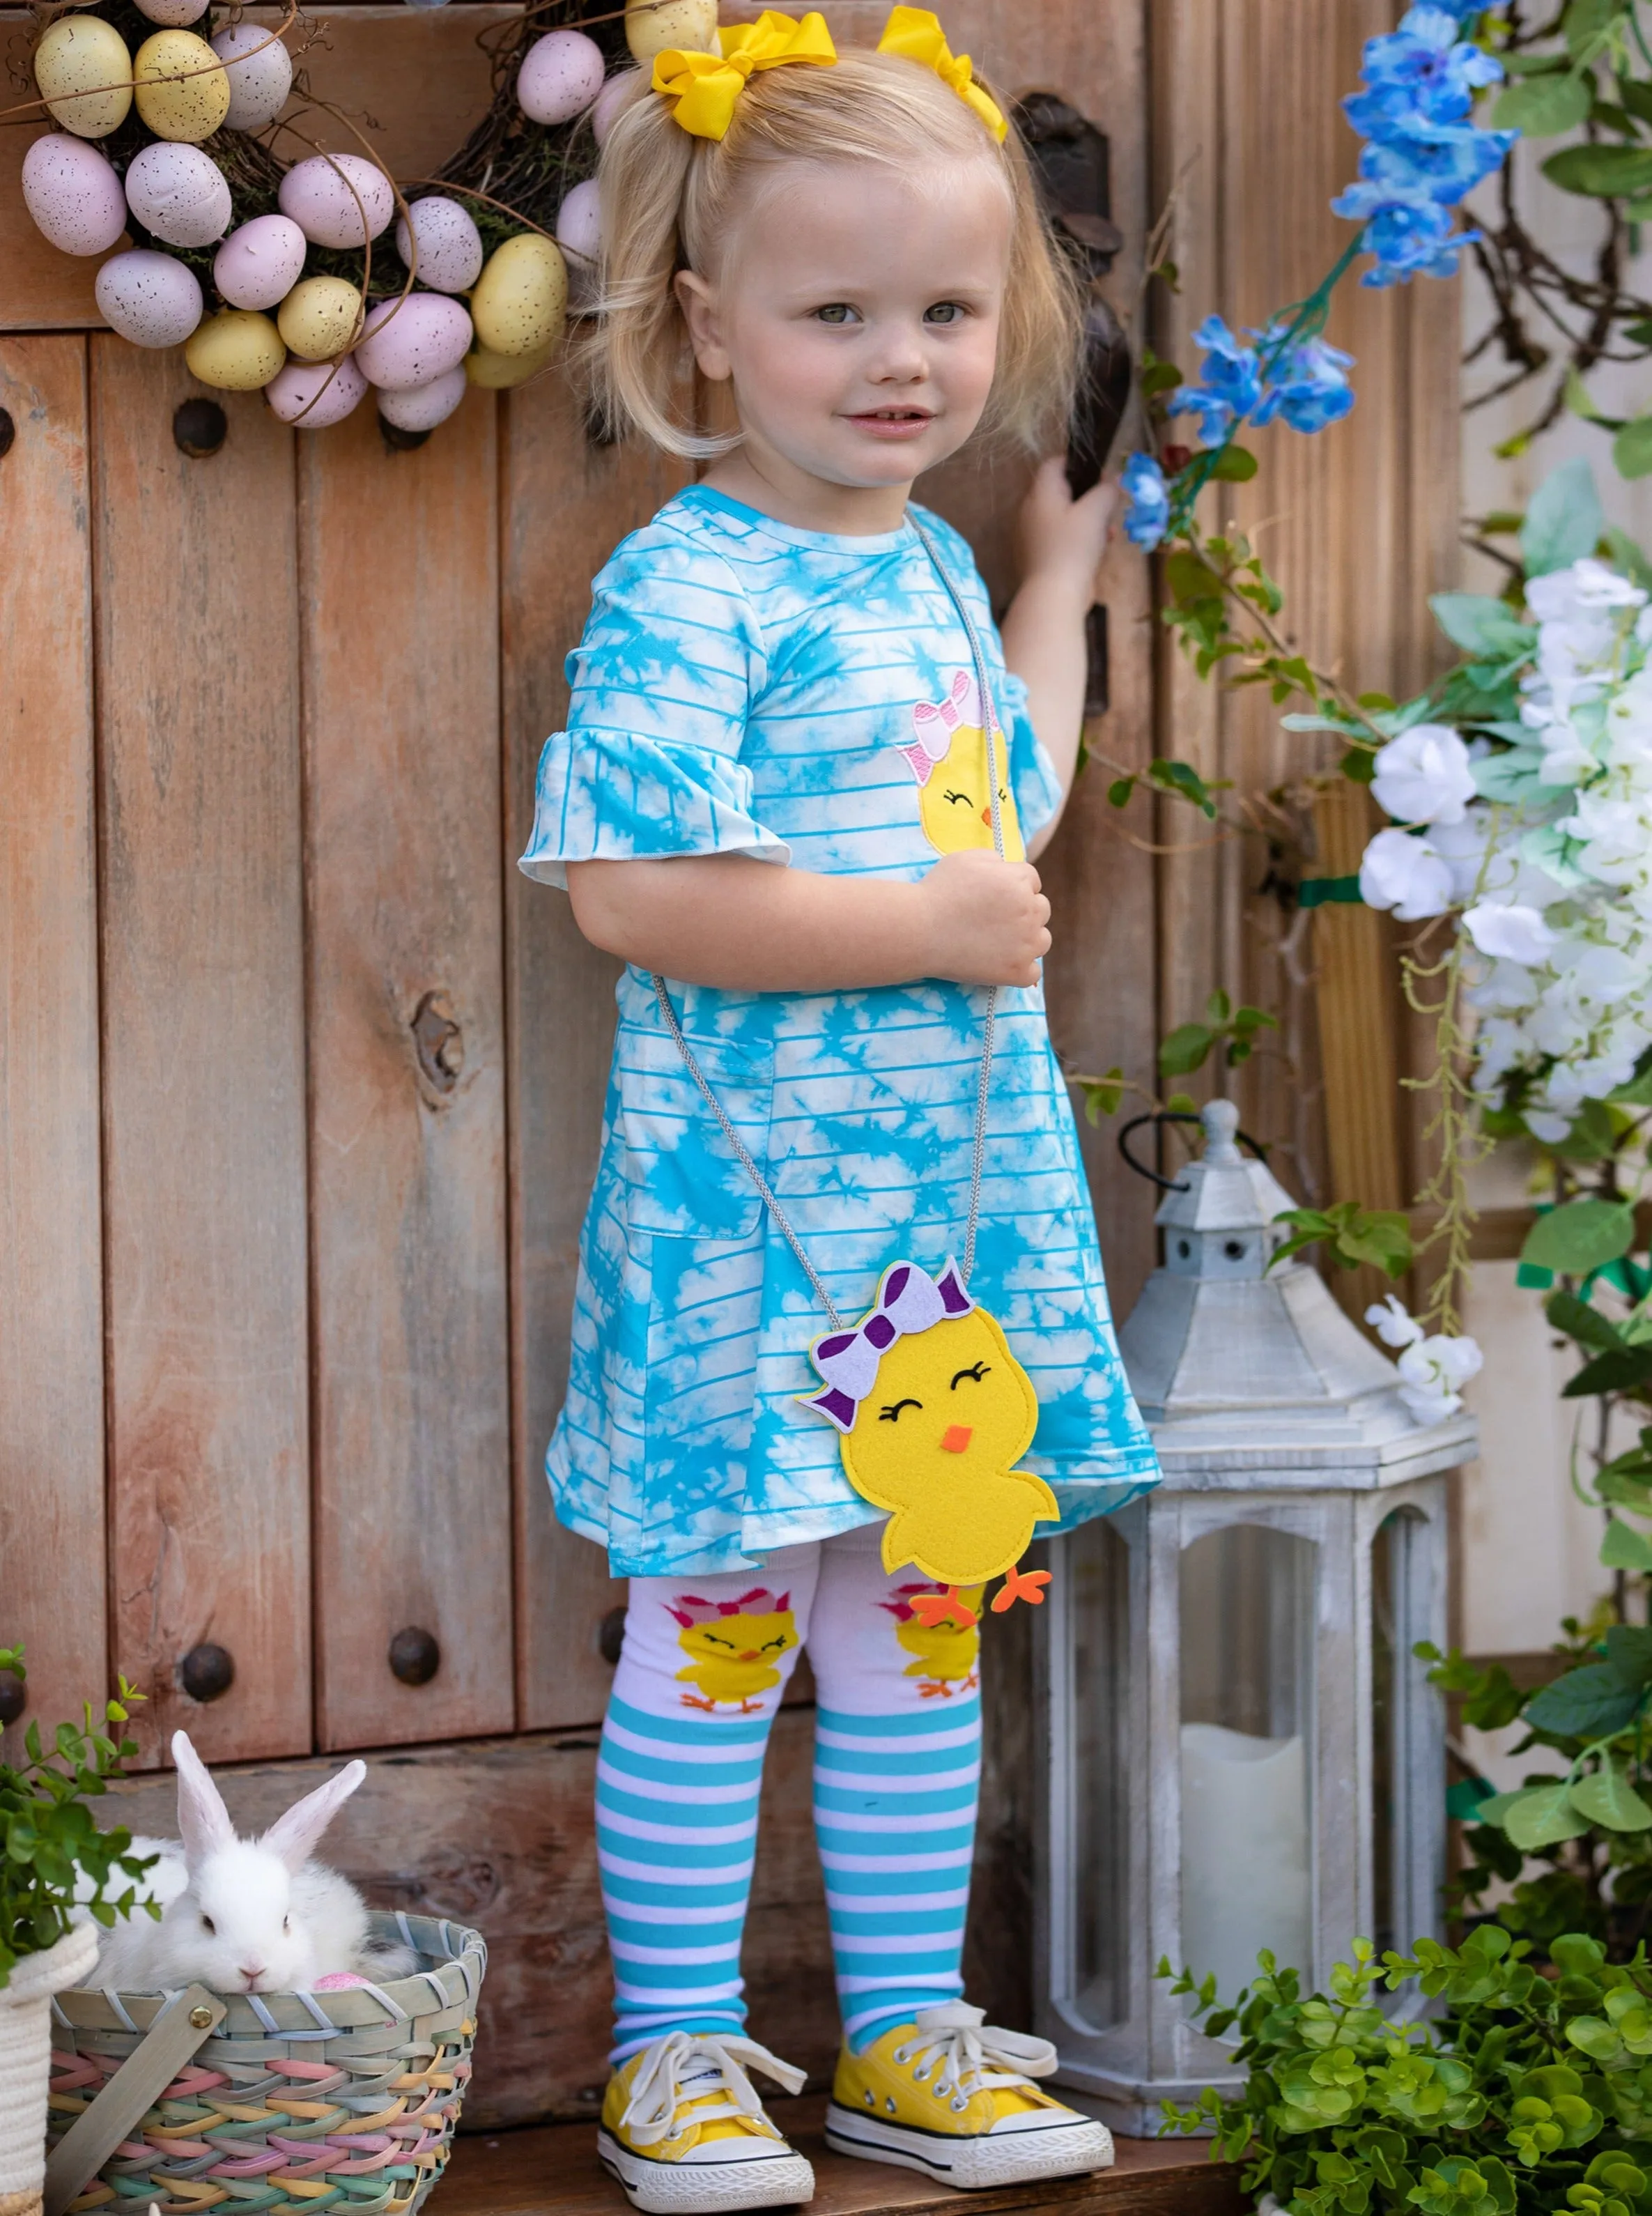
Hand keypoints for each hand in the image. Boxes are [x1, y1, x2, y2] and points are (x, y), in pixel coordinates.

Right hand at [918, 849, 1051, 987]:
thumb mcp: (966, 859)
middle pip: (1041, 909)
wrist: (919, 931)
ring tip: (1000, 942)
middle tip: (997, 920)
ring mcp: (1026, 944)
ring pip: (1042, 940)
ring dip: (1028, 940)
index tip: (997, 899)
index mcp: (1019, 881)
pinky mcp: (1017, 972)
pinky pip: (1033, 972)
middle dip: (1024, 912)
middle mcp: (1030, 911)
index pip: (1032, 881)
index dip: (1014, 888)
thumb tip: (1006, 868)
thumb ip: (995, 860)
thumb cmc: (938, 892)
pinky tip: (1001, 964)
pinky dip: (1020, 969)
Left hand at [1014, 454, 1114, 605]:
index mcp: (1040, 494)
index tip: (1099, 471)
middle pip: (1061, 492)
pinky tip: (1101, 548)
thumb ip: (1106, 490)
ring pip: (1065, 517)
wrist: (1055, 595)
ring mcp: (1033, 536)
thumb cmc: (1073, 546)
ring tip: (1110, 530)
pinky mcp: (1040, 557)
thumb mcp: (1096, 511)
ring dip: (1089, 520)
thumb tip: (1113, 480)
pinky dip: (1081, 539)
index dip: (1076, 462)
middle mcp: (1030, 511)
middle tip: (1109, 502)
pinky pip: (1062, 538)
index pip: (1053, 464)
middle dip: (1088, 496)